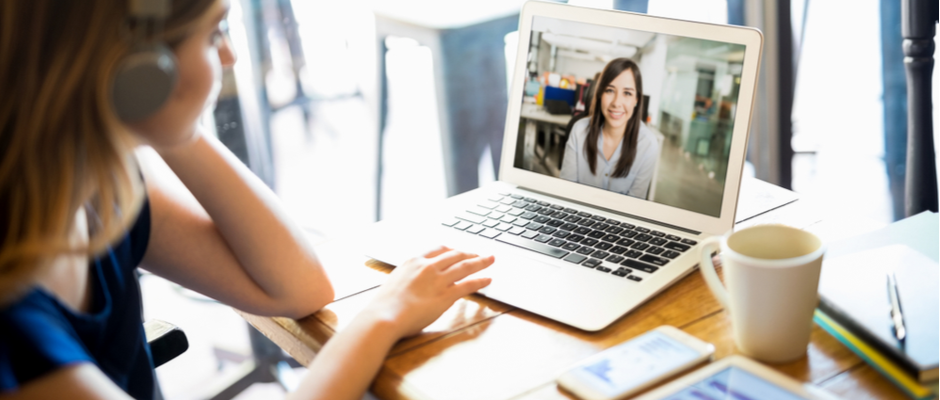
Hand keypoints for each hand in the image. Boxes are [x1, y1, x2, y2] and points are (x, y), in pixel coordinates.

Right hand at [361, 246, 494, 338]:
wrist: (384, 316)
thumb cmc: (385, 305)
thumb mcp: (395, 282)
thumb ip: (408, 278)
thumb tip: (415, 283)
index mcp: (413, 261)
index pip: (438, 249)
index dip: (452, 250)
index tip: (458, 251)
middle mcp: (428, 266)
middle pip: (455, 254)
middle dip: (469, 253)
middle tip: (479, 254)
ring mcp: (438, 280)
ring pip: (465, 266)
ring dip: (480, 262)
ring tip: (490, 260)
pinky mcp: (445, 295)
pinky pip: (467, 285)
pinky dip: (480, 281)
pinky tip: (488, 280)